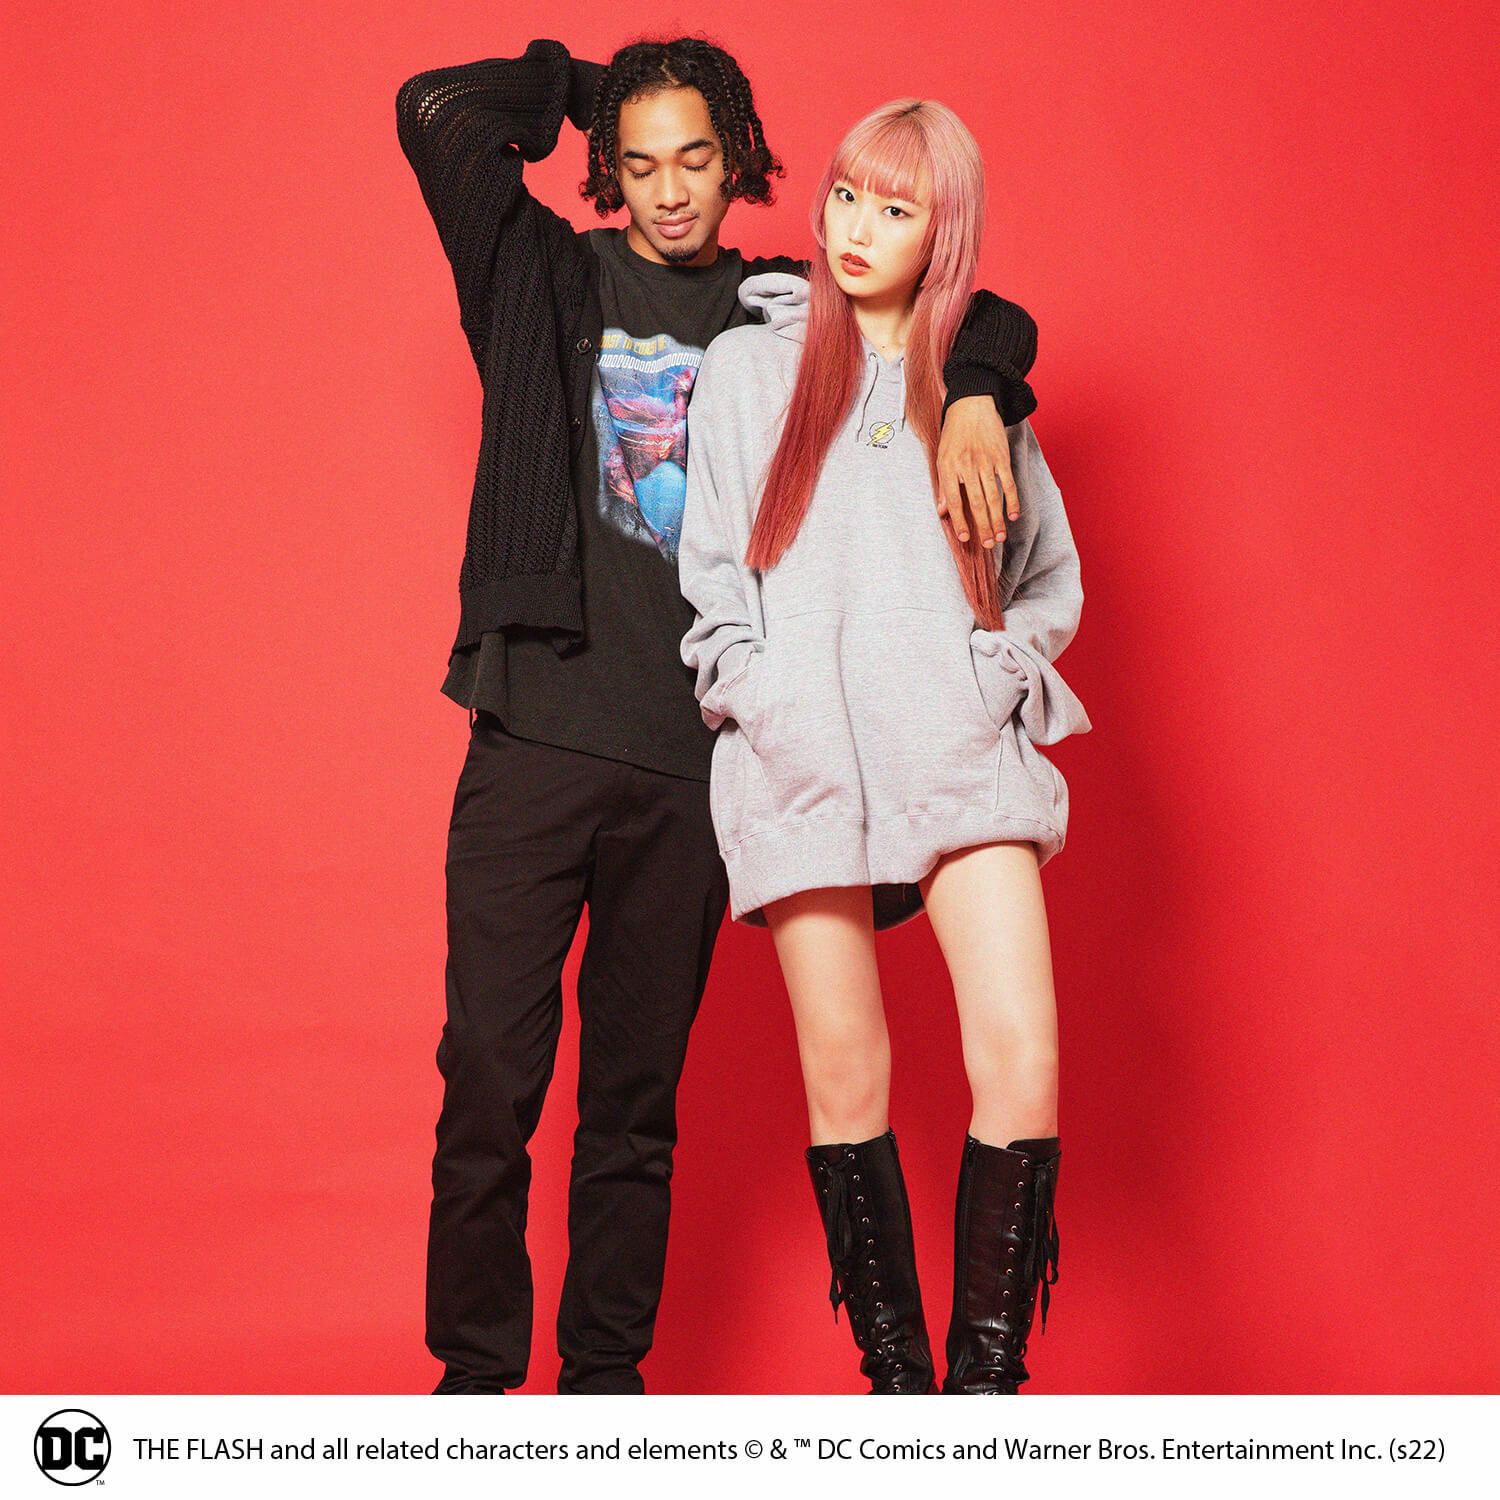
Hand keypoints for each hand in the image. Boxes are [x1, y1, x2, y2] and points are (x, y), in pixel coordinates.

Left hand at [935, 396, 1019, 547]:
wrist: (972, 405)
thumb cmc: (954, 434)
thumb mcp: (941, 457)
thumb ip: (944, 485)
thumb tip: (942, 511)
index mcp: (949, 468)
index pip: (955, 501)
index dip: (960, 522)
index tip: (966, 539)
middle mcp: (967, 466)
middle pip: (976, 503)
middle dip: (983, 526)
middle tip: (987, 545)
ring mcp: (986, 462)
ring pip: (993, 496)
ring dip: (997, 519)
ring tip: (999, 537)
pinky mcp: (1001, 457)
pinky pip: (1007, 483)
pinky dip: (1012, 500)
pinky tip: (1012, 516)